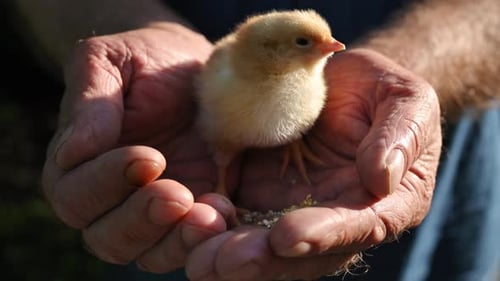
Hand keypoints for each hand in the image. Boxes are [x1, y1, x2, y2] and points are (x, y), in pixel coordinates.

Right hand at [42, 23, 235, 271]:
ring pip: (156, 253)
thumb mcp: (111, 61)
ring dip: (181, 240)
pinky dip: (216, 240)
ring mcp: (160, 214)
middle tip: (179, 195)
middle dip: (144, 220)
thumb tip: (75, 151)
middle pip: (111, 239)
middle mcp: (115, 201)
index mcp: (81, 167)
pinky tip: (234, 213)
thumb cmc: (147, 60)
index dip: (107, 183)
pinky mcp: (199, 214)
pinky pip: (201, 245)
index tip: (149, 157)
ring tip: (213, 212)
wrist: (196, 69)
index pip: (76, 196)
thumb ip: (90, 102)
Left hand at [184, 48, 441, 279]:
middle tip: (225, 263)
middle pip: (304, 254)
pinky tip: (190, 225)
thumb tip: (379, 179)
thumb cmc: (382, 92)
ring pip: (266, 245)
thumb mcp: (406, 102)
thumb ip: (398, 137)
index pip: (359, 228)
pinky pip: (240, 217)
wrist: (343, 83)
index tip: (287, 238)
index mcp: (385, 204)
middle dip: (264, 261)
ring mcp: (299, 209)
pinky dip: (216, 227)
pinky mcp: (266, 194)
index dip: (324, 236)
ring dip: (231, 254)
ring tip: (199, 256)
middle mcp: (339, 217)